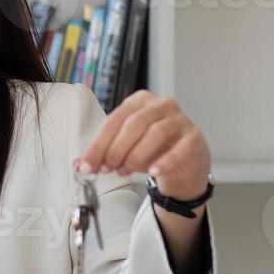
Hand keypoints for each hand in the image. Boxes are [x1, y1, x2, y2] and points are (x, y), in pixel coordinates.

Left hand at [76, 90, 211, 201]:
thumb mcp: (125, 150)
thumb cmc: (153, 151)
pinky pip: (179, 148)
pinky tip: (153, 171)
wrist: (184, 165)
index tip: (88, 163)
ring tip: (125, 171)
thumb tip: (79, 164)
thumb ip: (103, 154)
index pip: (115, 119)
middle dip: (116, 149)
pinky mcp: (194, 137)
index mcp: (139, 101)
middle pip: (133, 123)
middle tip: (107, 168)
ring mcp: (180, 119)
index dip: (99, 143)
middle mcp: (160, 105)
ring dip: (135, 155)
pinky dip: (164, 161)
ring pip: (155, 132)